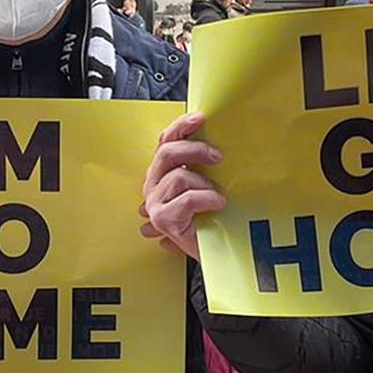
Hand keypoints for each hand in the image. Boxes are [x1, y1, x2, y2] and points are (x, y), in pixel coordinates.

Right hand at [141, 112, 224, 259]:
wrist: (215, 254)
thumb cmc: (212, 220)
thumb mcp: (209, 184)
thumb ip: (206, 164)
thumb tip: (218, 140)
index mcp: (162, 173)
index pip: (165, 141)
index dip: (181, 126)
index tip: (201, 118)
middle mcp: (154, 186)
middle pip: (167, 153)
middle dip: (194, 149)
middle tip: (218, 157)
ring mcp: (156, 204)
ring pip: (178, 177)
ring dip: (204, 184)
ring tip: (217, 197)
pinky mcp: (163, 220)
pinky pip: (187, 199)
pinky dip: (206, 199)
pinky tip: (216, 205)